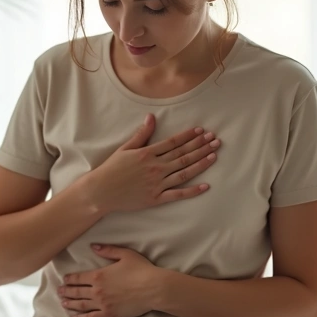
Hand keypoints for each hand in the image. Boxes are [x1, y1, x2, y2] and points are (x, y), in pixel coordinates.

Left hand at [57, 245, 161, 316]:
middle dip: (66, 292)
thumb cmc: (141, 269)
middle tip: (59, 292)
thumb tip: (93, 246)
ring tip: (63, 303)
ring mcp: (102, 304)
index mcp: (98, 275)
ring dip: (70, 304)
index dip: (70, 279)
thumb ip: (107, 250)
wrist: (154, 288)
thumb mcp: (125, 254)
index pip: (78, 278)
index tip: (64, 280)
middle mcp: (97, 290)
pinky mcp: (109, 314)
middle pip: (77, 292)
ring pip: (81, 305)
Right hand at [78, 113, 219, 213]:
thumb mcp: (125, 148)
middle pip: (183, 155)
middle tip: (216, 140)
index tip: (202, 131)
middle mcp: (155, 167)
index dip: (189, 136)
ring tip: (214, 156)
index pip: (174, 142)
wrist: (101, 192)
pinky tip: (206, 186)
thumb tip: (151, 117)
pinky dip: (192, 191)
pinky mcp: (156, 198)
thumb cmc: (111, 169)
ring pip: (184, 172)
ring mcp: (157, 184)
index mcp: (148, 153)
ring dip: (200, 163)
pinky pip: (178, 194)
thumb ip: (141, 134)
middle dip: (201, 146)